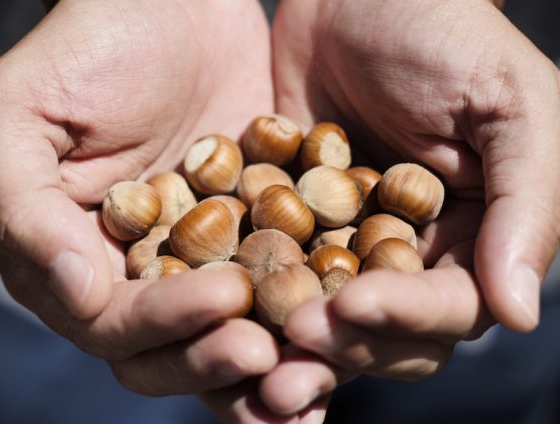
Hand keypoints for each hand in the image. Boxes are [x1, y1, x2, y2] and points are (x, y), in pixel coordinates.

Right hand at [0, 0, 279, 410]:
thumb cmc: (87, 46)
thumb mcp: (20, 114)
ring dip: (267, 368)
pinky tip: (343, 328)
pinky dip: (306, 314)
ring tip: (312, 382)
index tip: (224, 302)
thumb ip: (26, 208)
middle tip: (269, 353)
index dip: (162, 326)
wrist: (171, 4)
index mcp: (73, 260)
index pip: (111, 323)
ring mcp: (198, 259)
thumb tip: (72, 290)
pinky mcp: (254, 236)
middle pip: (169, 349)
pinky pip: (279, 287)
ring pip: (227, 334)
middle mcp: (135, 274)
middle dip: (217, 360)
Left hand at [258, 0, 559, 413]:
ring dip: (289, 340)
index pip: (451, 308)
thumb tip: (517, 312)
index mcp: (475, 238)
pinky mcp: (292, 222)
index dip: (406, 318)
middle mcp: (413, 253)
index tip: (354, 306)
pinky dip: (250, 293)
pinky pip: (272, 269)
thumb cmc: (443, 34)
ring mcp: (346, 241)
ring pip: (323, 314)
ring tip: (250, 356)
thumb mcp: (508, 106)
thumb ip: (528, 205)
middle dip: (340, 347)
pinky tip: (219, 309)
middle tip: (288, 359)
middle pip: (383, 330)